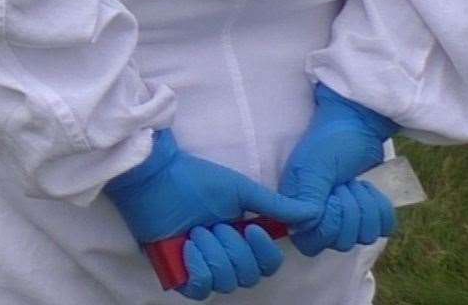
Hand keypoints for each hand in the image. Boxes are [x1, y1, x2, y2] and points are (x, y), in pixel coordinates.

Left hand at [105, 131, 314, 297]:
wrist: (155, 178)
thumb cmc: (195, 179)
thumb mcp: (240, 190)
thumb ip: (274, 206)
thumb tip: (313, 212)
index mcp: (241, 235)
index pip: (267, 264)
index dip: (264, 254)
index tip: (251, 230)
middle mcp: (224, 253)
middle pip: (249, 277)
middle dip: (234, 251)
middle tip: (214, 226)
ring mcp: (201, 263)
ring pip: (227, 283)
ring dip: (214, 256)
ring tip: (196, 232)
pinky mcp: (178, 271)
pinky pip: (200, 290)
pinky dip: (199, 271)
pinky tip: (187, 249)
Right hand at [279, 84, 398, 254]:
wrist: (357, 124)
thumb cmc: (329, 142)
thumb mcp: (314, 167)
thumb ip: (308, 198)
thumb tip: (306, 228)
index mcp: (298, 209)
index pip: (311, 243)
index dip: (327, 227)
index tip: (330, 199)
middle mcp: (319, 217)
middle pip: (342, 242)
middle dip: (350, 211)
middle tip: (344, 184)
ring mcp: (346, 217)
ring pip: (365, 237)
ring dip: (366, 206)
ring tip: (356, 183)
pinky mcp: (369, 213)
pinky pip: (384, 229)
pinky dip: (382, 209)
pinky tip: (370, 189)